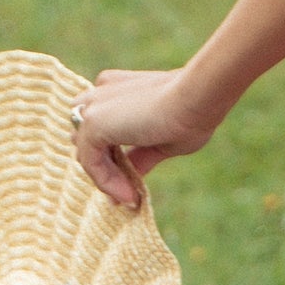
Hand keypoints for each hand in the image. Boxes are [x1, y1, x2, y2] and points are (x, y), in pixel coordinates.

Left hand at [70, 67, 205, 211]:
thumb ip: (139, 156)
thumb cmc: (191, 114)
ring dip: (106, 178)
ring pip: (87, 152)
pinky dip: (106, 182)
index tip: (130, 185)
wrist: (198, 99)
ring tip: (130, 197)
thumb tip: (130, 178)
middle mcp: (100, 93)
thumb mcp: (160, 141)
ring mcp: (94, 106)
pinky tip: (128, 194)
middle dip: (105, 167)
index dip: (111, 158)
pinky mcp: (92, 122)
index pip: (101, 128)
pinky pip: (90, 162)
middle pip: (87, 139)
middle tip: (127, 193)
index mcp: (117, 87)